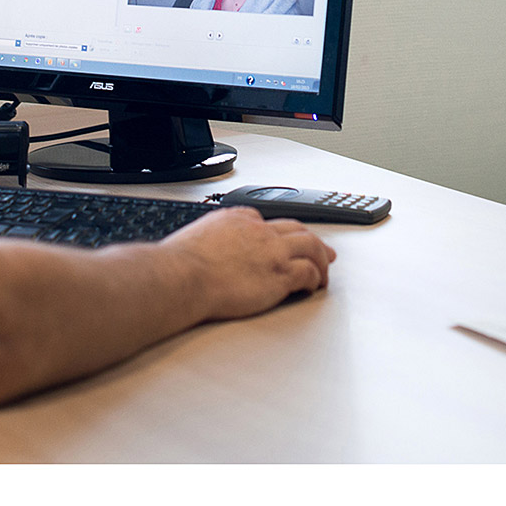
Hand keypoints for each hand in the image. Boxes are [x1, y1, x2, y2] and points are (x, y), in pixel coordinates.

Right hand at [164, 206, 334, 320]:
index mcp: (240, 219)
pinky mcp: (281, 274)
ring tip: (324, 271)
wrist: (183, 276)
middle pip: (297, 230)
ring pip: (312, 247)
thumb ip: (215, 238)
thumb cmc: (182, 264)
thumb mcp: (198, 235)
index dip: (280, 235)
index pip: (269, 222)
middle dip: (312, 240)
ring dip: (321, 259)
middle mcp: (260, 231)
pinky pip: (309, 272)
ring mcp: (273, 251)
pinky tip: (314, 286)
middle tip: (322, 250)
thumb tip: (214, 249)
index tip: (284, 244)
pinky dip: (316, 278)